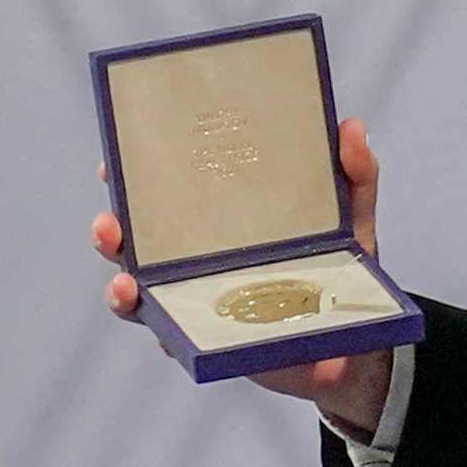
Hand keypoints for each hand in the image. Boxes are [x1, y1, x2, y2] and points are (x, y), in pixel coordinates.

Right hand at [100, 115, 398, 439]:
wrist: (356, 340)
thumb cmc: (342, 267)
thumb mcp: (351, 215)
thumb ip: (355, 174)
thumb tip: (351, 127)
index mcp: (220, 218)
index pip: (165, 191)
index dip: (132, 176)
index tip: (113, 161)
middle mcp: (196, 257)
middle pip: (136, 241)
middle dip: (110, 230)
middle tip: (110, 221)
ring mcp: (196, 300)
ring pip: (139, 291)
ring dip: (120, 286)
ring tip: (125, 283)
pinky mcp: (208, 340)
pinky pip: (168, 338)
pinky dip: (158, 330)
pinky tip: (157, 322)